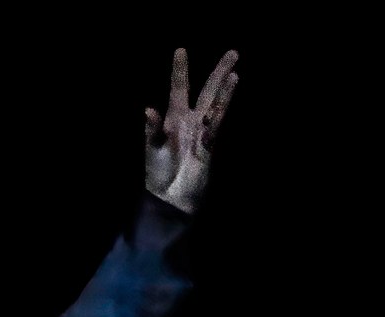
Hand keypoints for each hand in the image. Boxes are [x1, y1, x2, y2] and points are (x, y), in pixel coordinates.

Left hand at [144, 47, 238, 214]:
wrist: (171, 198)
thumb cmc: (158, 174)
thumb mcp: (151, 149)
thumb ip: (152, 129)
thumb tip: (148, 109)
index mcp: (172, 118)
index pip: (179, 88)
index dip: (180, 70)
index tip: (181, 50)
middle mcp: (190, 121)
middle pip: (207, 91)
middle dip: (218, 72)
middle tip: (233, 52)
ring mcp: (201, 132)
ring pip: (217, 104)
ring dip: (225, 89)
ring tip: (235, 72)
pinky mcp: (210, 145)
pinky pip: (216, 124)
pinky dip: (219, 112)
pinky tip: (226, 98)